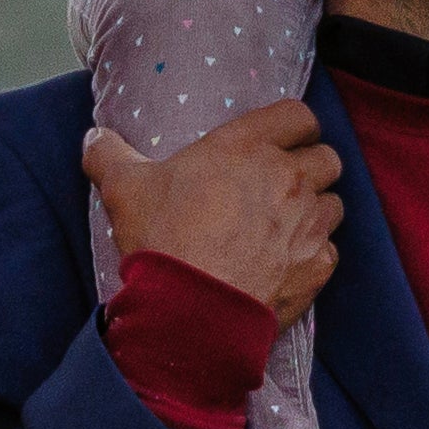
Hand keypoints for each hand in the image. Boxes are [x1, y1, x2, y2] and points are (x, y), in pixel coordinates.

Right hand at [83, 101, 338, 328]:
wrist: (190, 313)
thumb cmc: (162, 240)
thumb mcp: (124, 189)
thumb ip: (109, 155)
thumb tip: (94, 138)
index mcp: (247, 147)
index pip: (299, 115)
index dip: (295, 126)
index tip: (281, 141)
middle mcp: (288, 177)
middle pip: (328, 157)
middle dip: (311, 167)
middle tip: (284, 184)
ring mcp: (309, 222)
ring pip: (334, 203)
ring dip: (317, 209)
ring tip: (288, 224)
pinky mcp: (317, 265)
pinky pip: (331, 249)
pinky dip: (315, 254)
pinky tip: (288, 262)